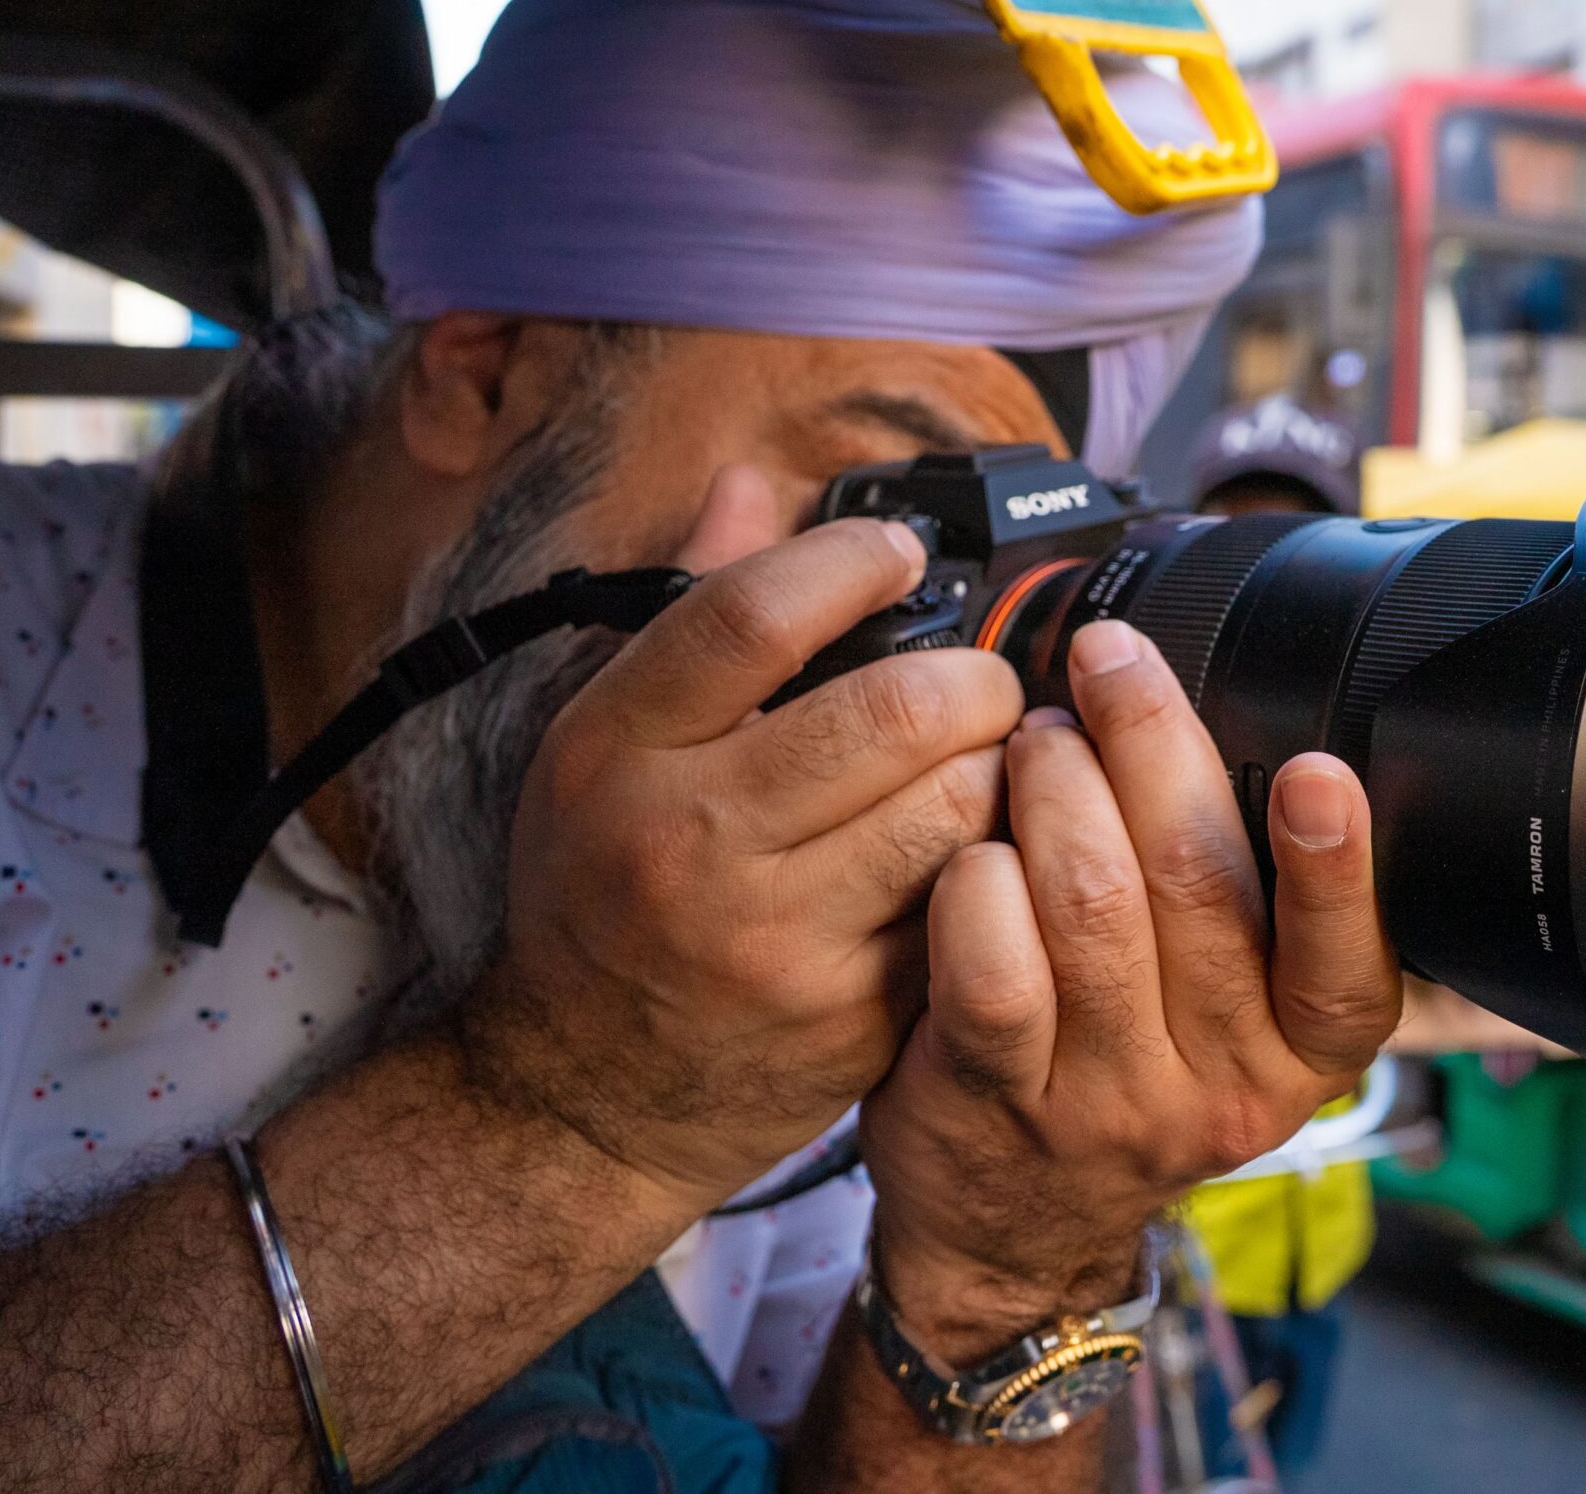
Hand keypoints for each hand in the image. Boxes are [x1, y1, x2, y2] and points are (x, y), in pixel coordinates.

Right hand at [462, 513, 1023, 1208]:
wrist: (587, 1099)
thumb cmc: (603, 892)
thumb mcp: (601, 747)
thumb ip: (688, 615)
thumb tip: (753, 486)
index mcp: (617, 752)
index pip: (750, 615)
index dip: (850, 559)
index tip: (900, 552)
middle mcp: (686, 839)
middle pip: (890, 710)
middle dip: (970, 678)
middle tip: (979, 683)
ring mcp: (771, 937)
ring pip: (951, 806)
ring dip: (998, 770)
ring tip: (985, 764)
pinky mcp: (845, 1014)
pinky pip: (966, 905)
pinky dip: (993, 865)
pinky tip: (976, 854)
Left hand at [858, 618, 1402, 1355]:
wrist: (1013, 1230)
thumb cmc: (1128, 1068)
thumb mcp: (1233, 1015)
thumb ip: (1250, 897)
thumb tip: (1221, 714)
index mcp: (1305, 1049)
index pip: (1346, 965)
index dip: (1337, 865)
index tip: (1319, 769)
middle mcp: (1221, 1084)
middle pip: (1200, 885)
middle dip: (1151, 741)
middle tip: (1110, 662)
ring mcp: (1106, 1098)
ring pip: (1091, 906)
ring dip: (1057, 787)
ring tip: (1038, 736)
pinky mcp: (996, 1095)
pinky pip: (989, 961)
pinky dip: (978, 874)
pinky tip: (974, 836)